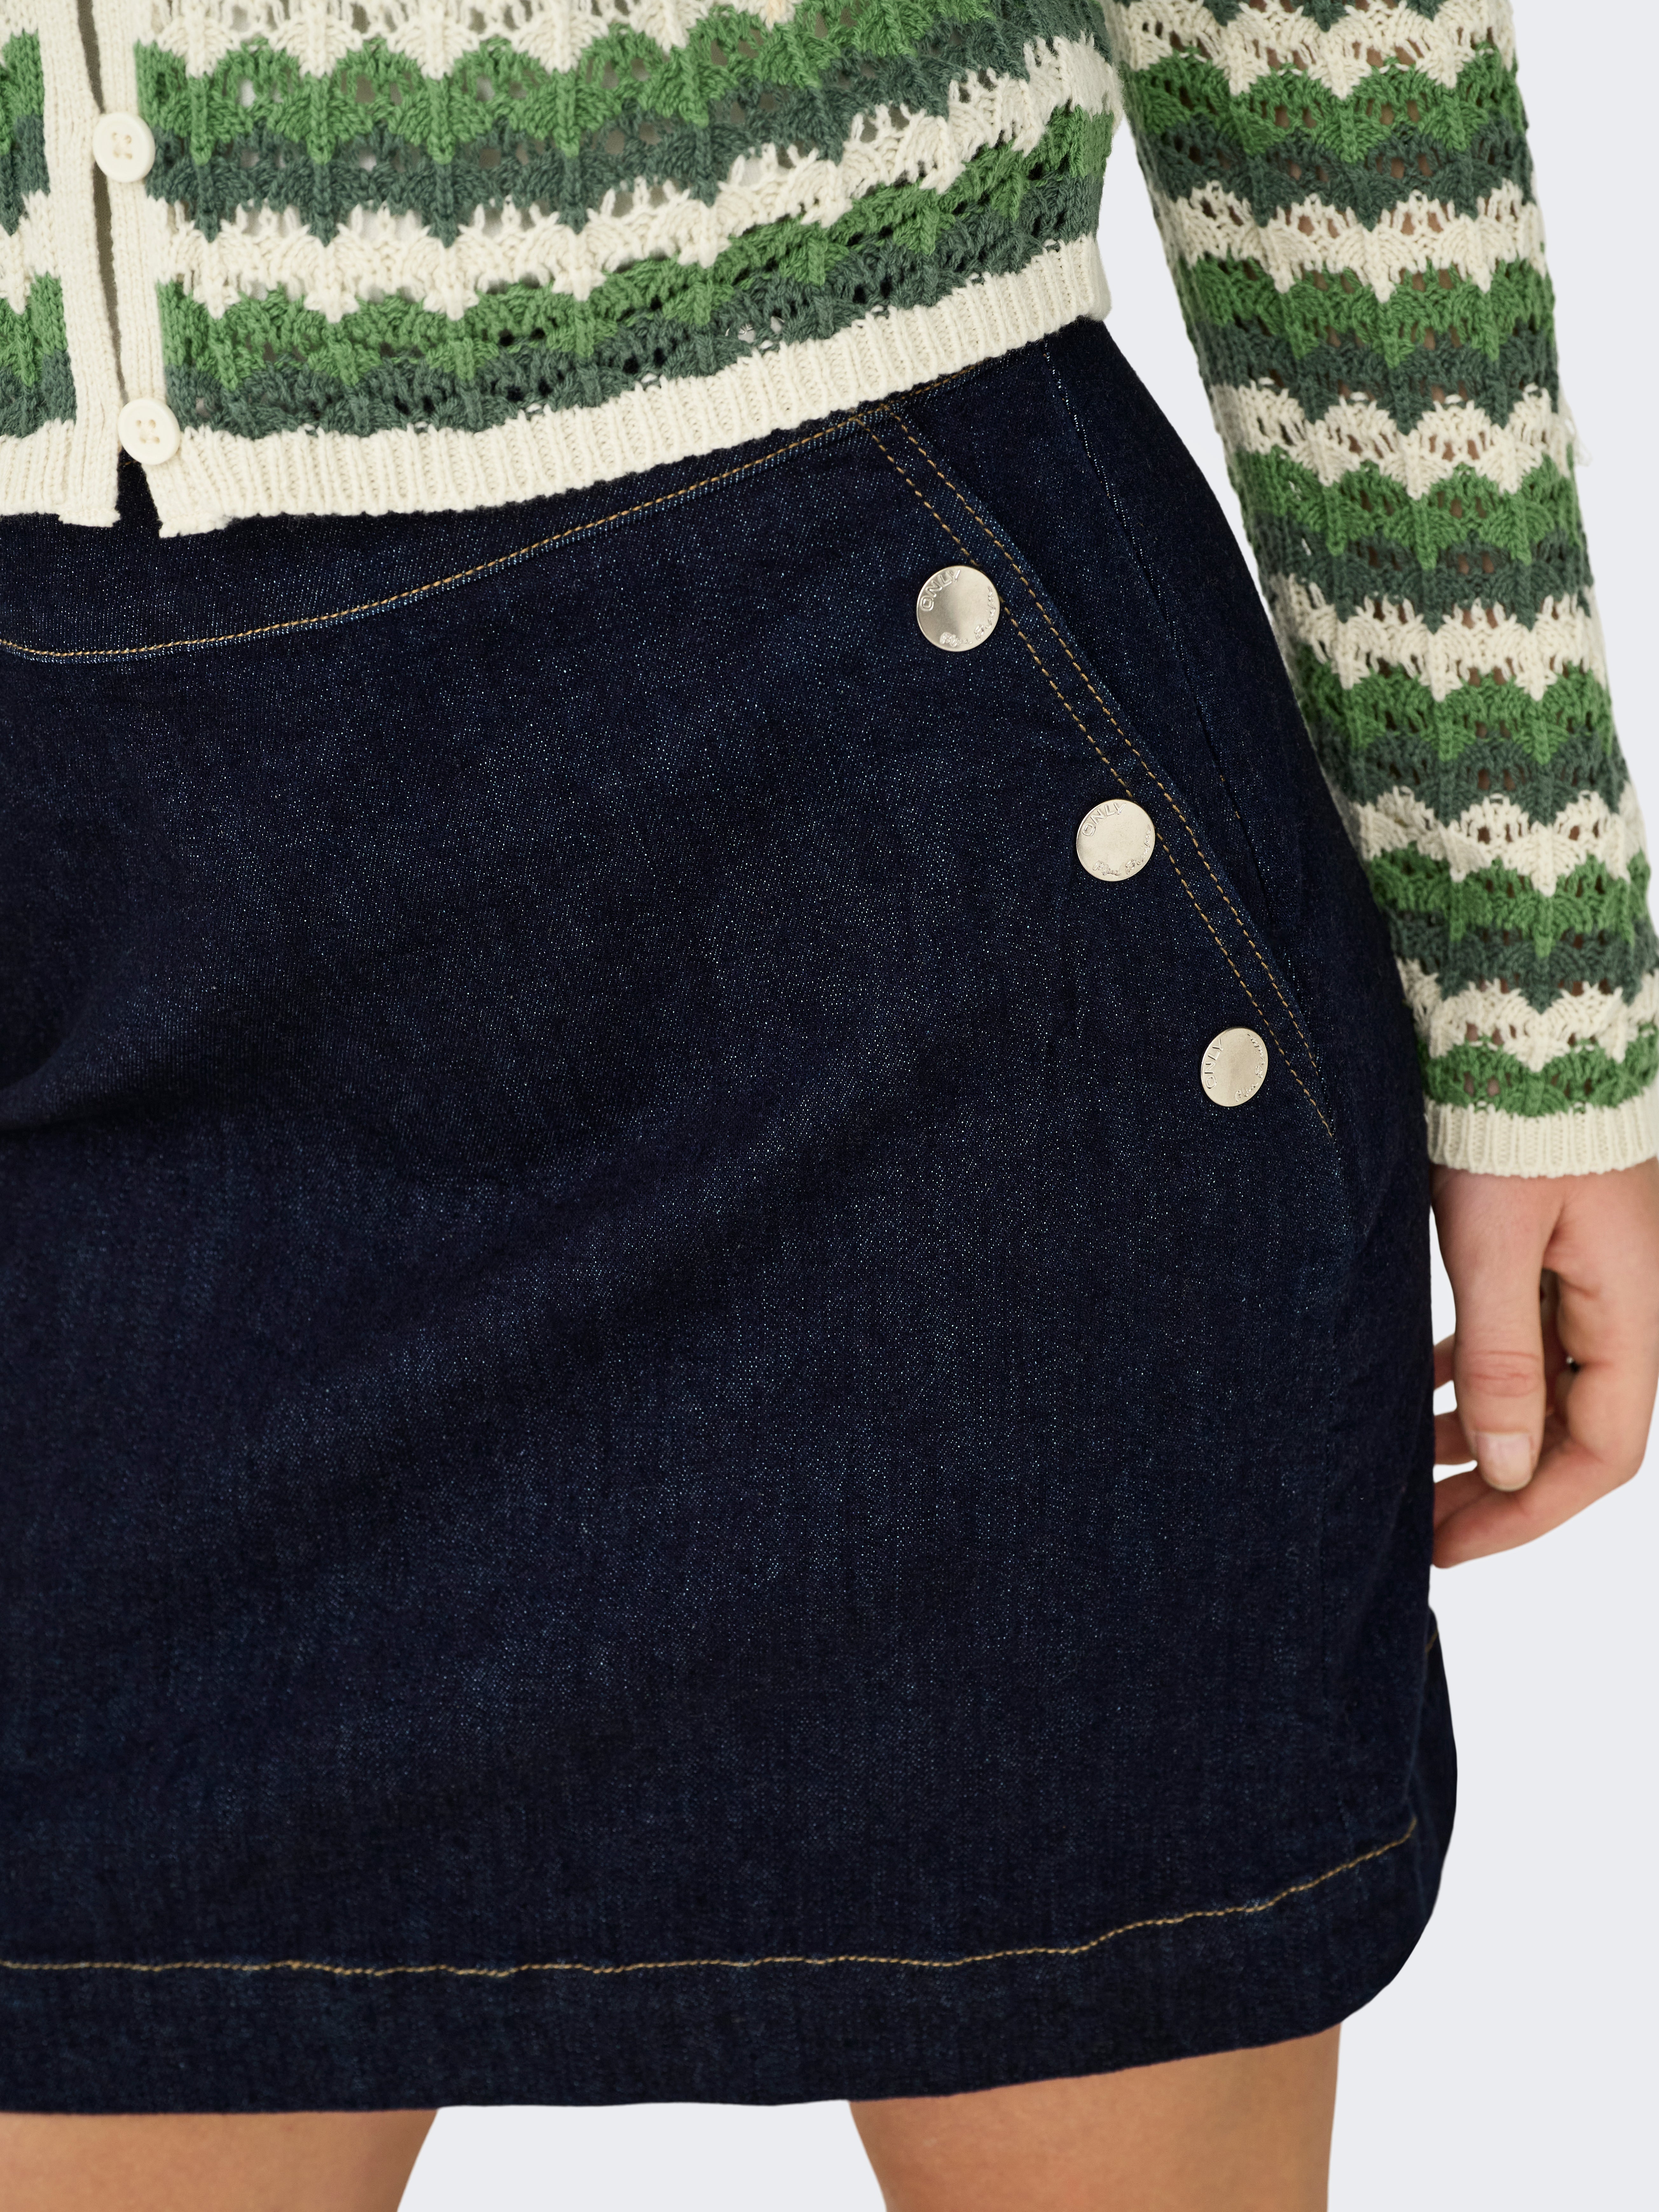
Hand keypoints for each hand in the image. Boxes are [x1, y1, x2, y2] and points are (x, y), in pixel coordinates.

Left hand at [1430, 1158, 1658, 1566]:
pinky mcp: (1550, 1249)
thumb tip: (1506, 1466)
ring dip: (1483, 1434)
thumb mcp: (1496, 1243)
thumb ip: (1504, 1356)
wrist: (1521, 1023)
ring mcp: (1586, 1276)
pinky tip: (1427, 1391)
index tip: (1454, 1546)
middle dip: (1500, 1486)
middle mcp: (1619, 1303)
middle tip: (1422, 1528)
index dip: (1529, 1510)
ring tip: (1412, 1471)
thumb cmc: (1512, 1120)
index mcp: (1628, 1310)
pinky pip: (1522, 1336)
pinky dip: (1477, 1375)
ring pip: (1542, 1386)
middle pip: (1572, 1430)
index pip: (1599, 1453)